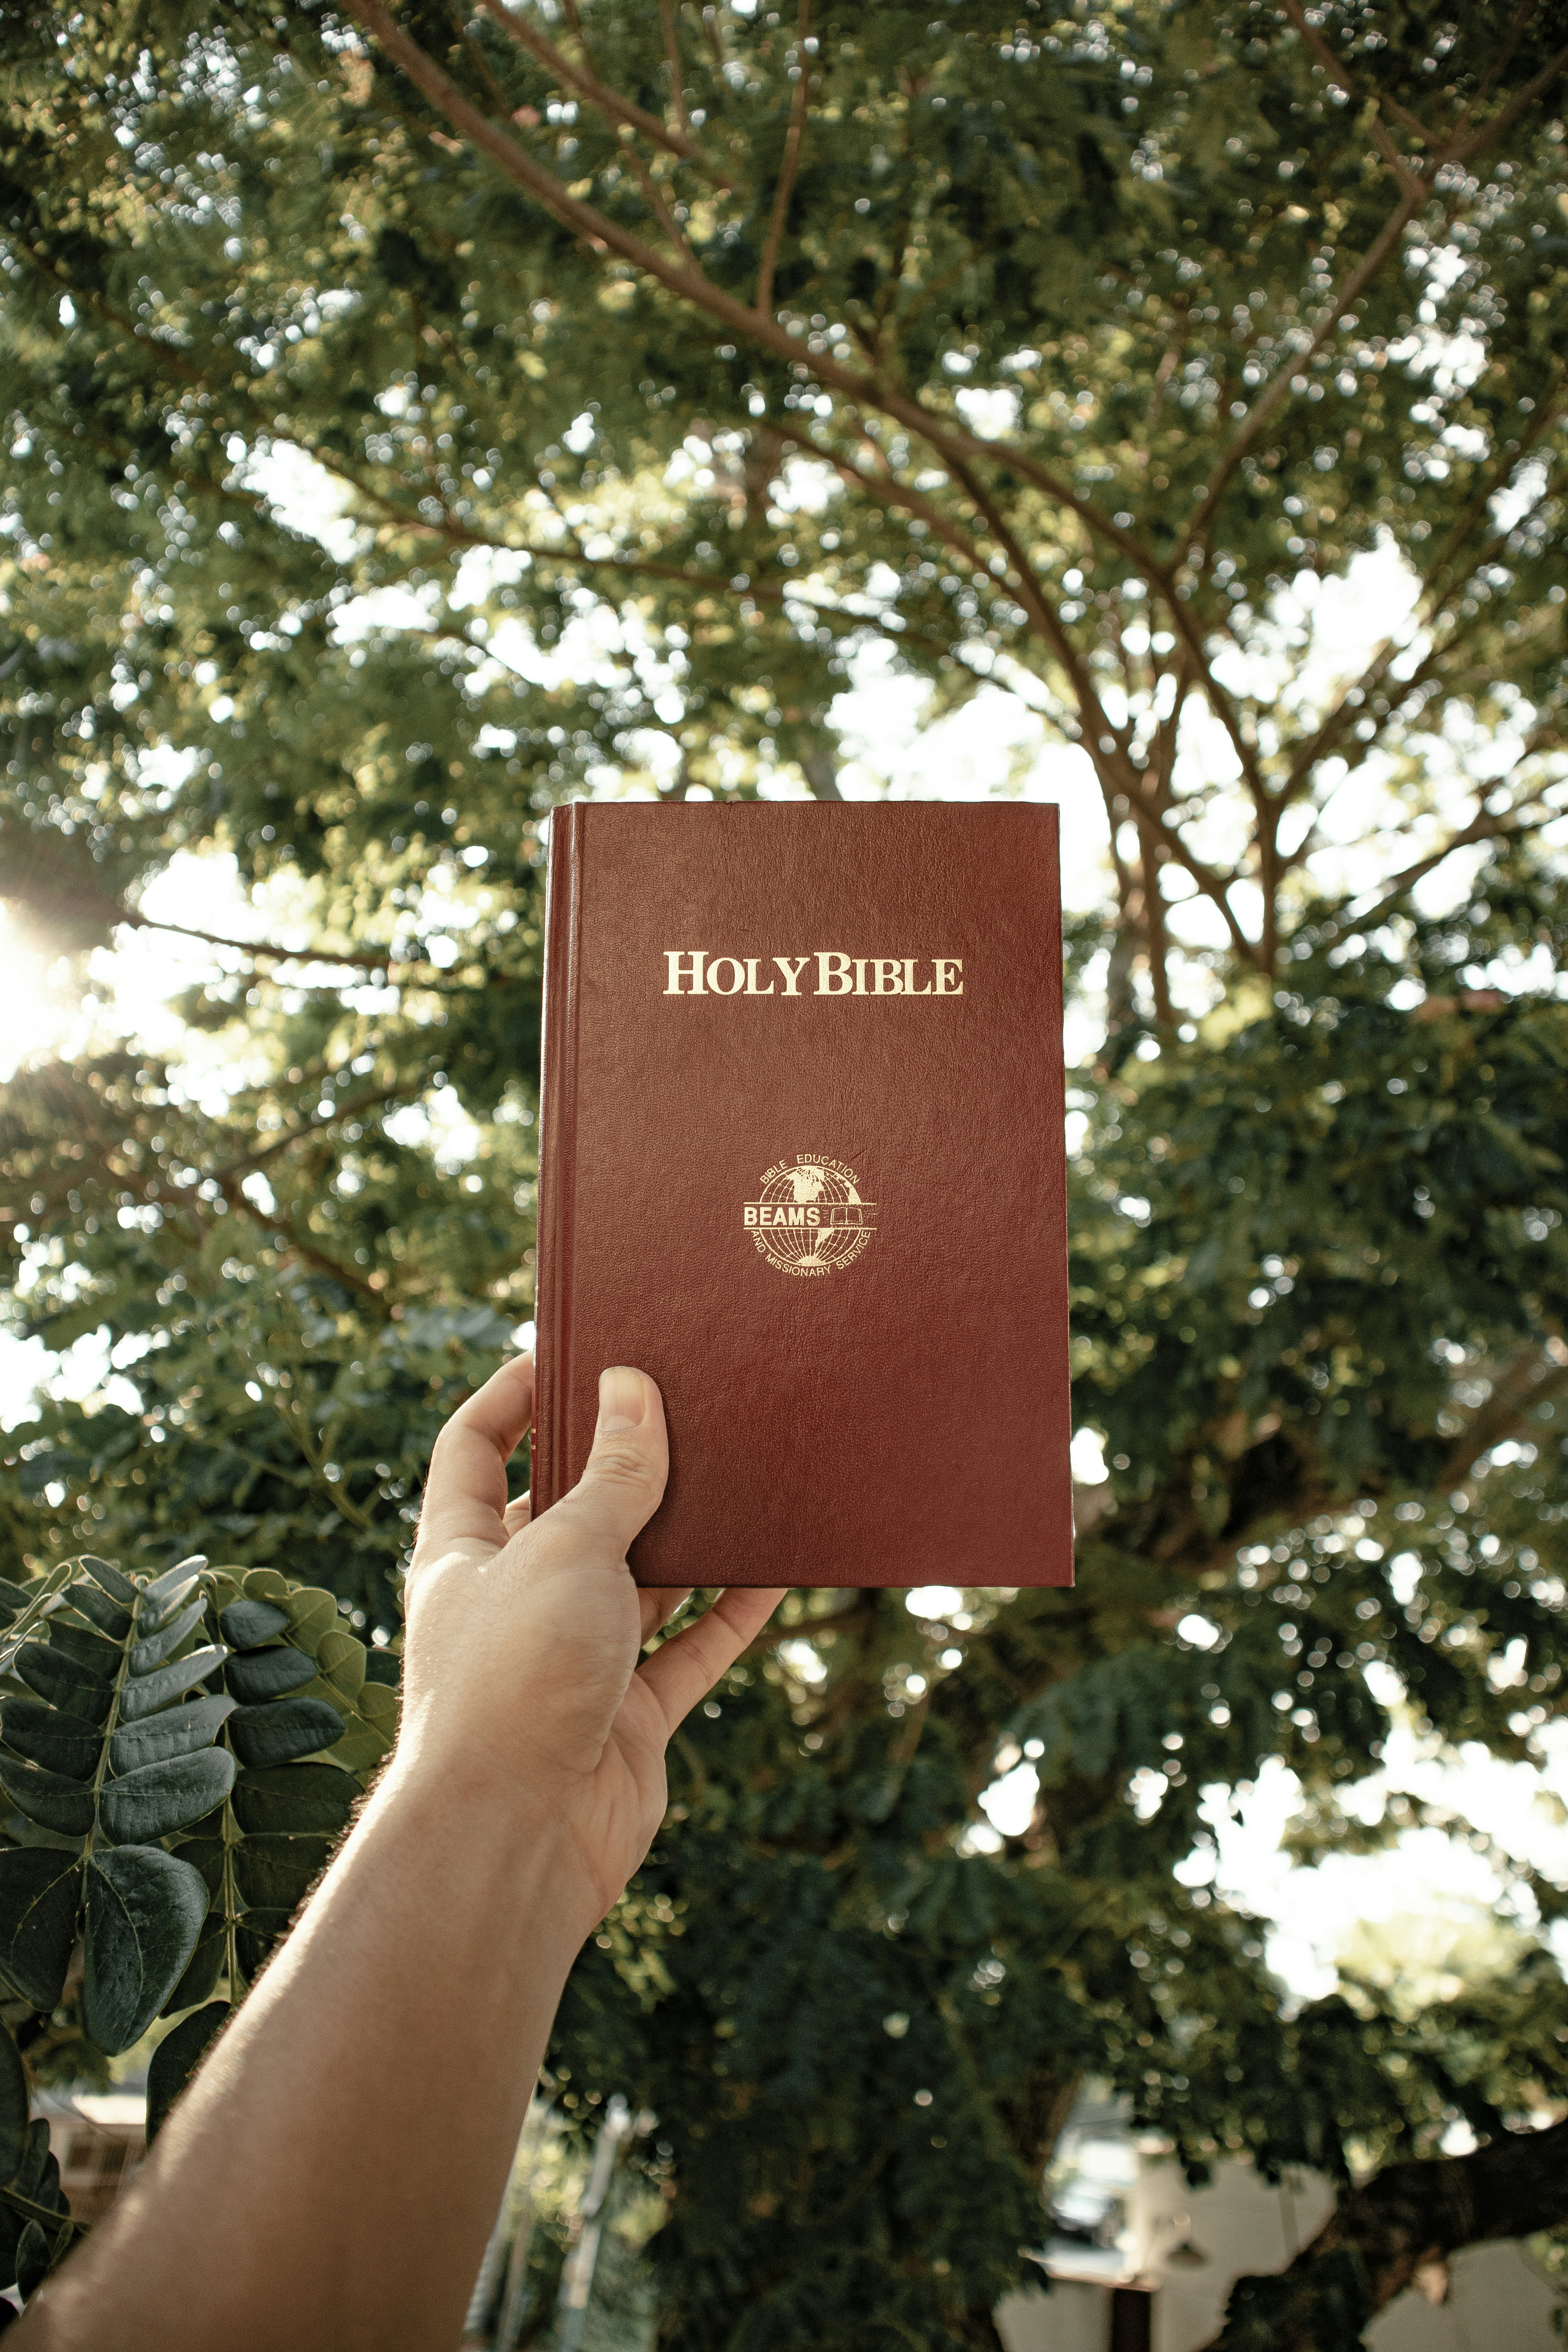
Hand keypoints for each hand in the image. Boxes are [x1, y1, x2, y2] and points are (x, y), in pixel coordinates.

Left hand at [398, 1355, 782, 1925]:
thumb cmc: (513, 1683)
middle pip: (570, 1509)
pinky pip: (688, 1650)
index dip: (511, 1394)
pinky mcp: (627, 1717)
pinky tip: (778, 1570)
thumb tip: (632, 1390)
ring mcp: (573, 1661)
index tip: (569, 1349)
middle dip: (623, 1462)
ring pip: (641, 1579)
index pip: (473, 1448)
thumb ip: (612, 1476)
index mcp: (461, 1553)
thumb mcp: (565, 1550)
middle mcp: (513, 1600)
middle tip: (685, 1400)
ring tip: (745, 1469)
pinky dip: (731, 1613)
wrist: (515, 1842)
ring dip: (689, 1534)